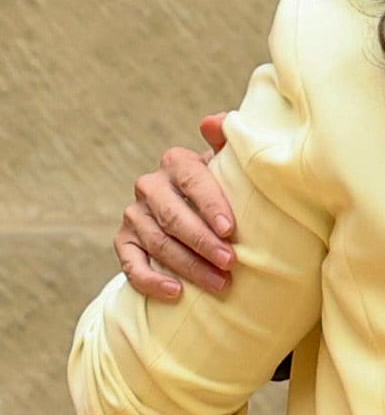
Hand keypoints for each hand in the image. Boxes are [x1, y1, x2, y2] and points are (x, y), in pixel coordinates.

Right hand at [113, 113, 235, 300]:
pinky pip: (131, 266)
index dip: (211, 204)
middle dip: (204, 242)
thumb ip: (227, 139)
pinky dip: (152, 281)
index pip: (193, 180)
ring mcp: (133, 214)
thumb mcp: (227, 162)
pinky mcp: (123, 242)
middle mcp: (150, 185)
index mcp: (177, 161)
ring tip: (219, 283)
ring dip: (189, 266)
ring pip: (158, 243)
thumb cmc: (221, 185)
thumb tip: (214, 122)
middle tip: (231, 263)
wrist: (193, 210)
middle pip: (175, 217)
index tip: (230, 229)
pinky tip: (176, 293)